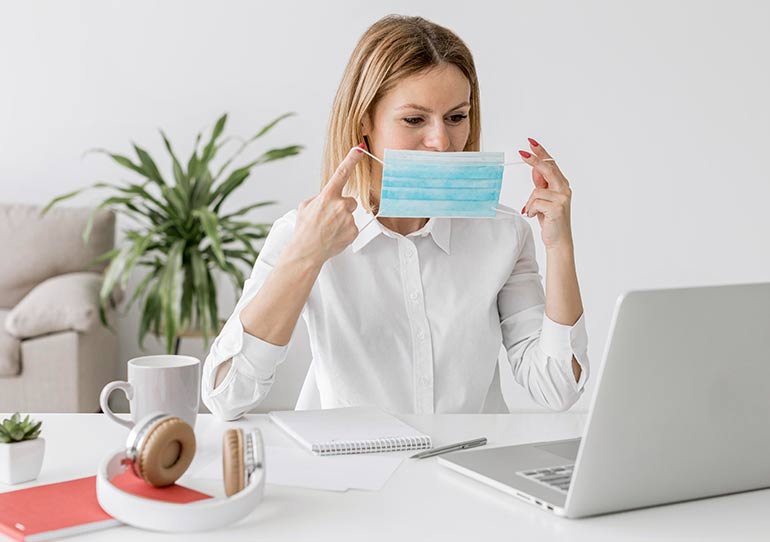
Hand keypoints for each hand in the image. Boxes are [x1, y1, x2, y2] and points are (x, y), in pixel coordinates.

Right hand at [290, 145, 364, 264]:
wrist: (306, 251)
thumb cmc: (304, 229)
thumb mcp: (305, 206)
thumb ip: (320, 197)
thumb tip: (329, 197)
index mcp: (327, 196)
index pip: (342, 173)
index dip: (351, 159)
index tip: (360, 148)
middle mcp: (340, 205)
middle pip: (350, 201)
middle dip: (342, 208)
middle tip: (329, 219)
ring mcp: (348, 218)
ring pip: (351, 215)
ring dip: (343, 220)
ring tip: (329, 229)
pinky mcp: (353, 231)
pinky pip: (352, 227)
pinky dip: (345, 231)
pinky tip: (334, 236)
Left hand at [518, 138, 573, 250]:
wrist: (558, 240)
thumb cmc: (550, 219)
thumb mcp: (543, 199)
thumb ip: (541, 185)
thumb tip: (535, 170)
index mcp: (561, 184)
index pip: (551, 164)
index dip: (541, 153)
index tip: (531, 143)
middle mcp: (564, 189)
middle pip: (548, 169)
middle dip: (534, 160)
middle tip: (522, 153)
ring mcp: (562, 198)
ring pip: (536, 191)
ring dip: (530, 203)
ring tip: (533, 212)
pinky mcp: (557, 208)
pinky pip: (535, 203)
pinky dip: (530, 210)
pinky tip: (534, 216)